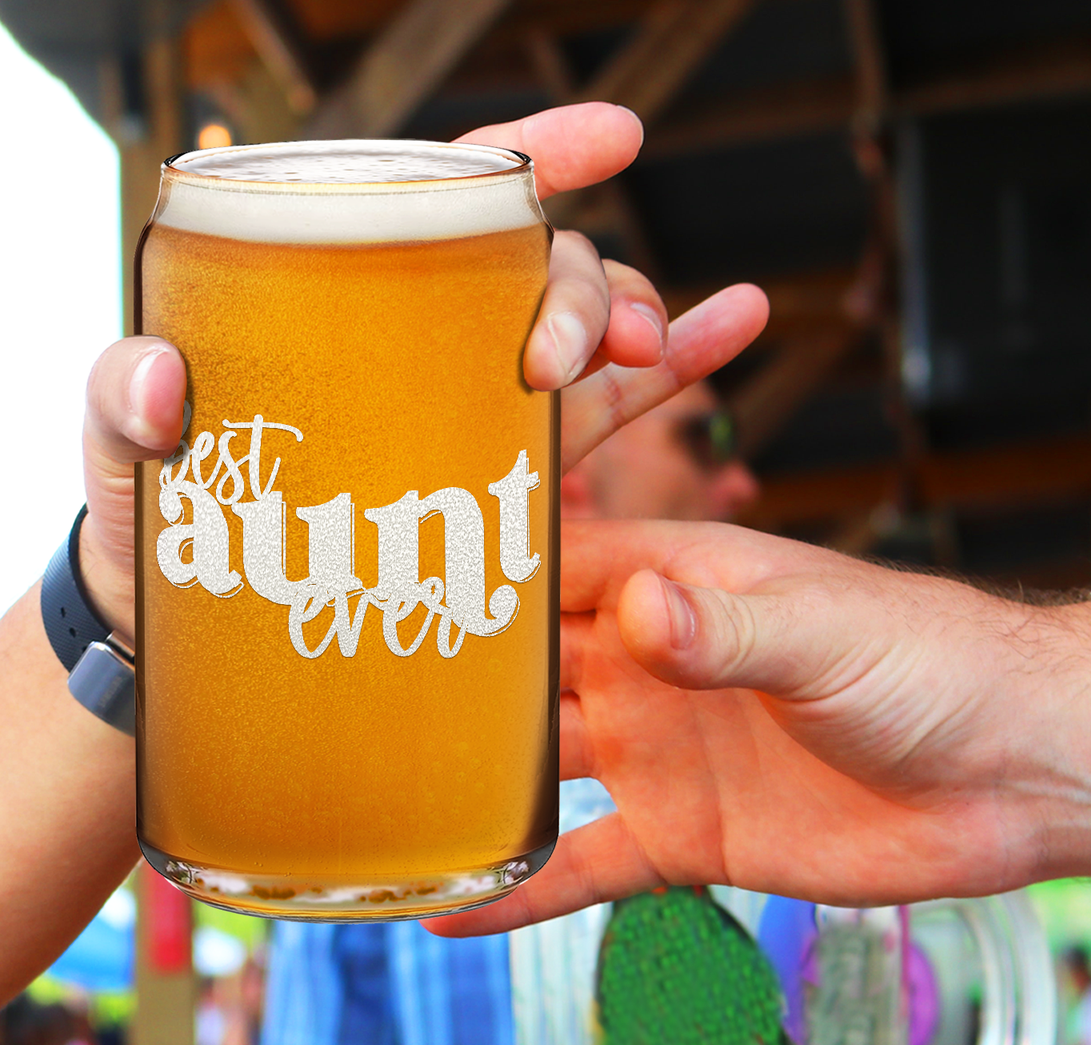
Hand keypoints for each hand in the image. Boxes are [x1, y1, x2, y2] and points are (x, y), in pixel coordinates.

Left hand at [76, 102, 767, 642]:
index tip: (611, 140)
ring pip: (588, 336)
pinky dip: (677, 370)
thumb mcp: (123, 453)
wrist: (203, 625)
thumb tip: (166, 379)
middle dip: (581, 289)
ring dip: (640, 327)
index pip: (447, 201)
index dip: (533, 159)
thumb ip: (122, 402)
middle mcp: (431, 338)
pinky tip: (733, 328)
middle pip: (539, 272)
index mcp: (352, 300)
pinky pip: (610, 413)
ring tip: (654, 354)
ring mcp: (478, 403)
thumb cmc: (159, 520)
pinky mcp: (509, 474)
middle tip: (564, 358)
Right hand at [429, 521, 1090, 935]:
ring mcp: (661, 752)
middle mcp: (652, 665)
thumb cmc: (925, 662)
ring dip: (471, 785)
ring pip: (543, 766)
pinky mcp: (685, 836)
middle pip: (528, 668)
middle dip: (450, 681)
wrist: (1004, 770)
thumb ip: (730, 628)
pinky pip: (587, 865)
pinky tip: (455, 913)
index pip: (555, 568)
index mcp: (677, 588)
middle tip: (342, 698)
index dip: (477, 570)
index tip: (382, 575)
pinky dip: (525, 888)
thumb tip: (638, 610)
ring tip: (373, 802)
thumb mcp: (827, 632)